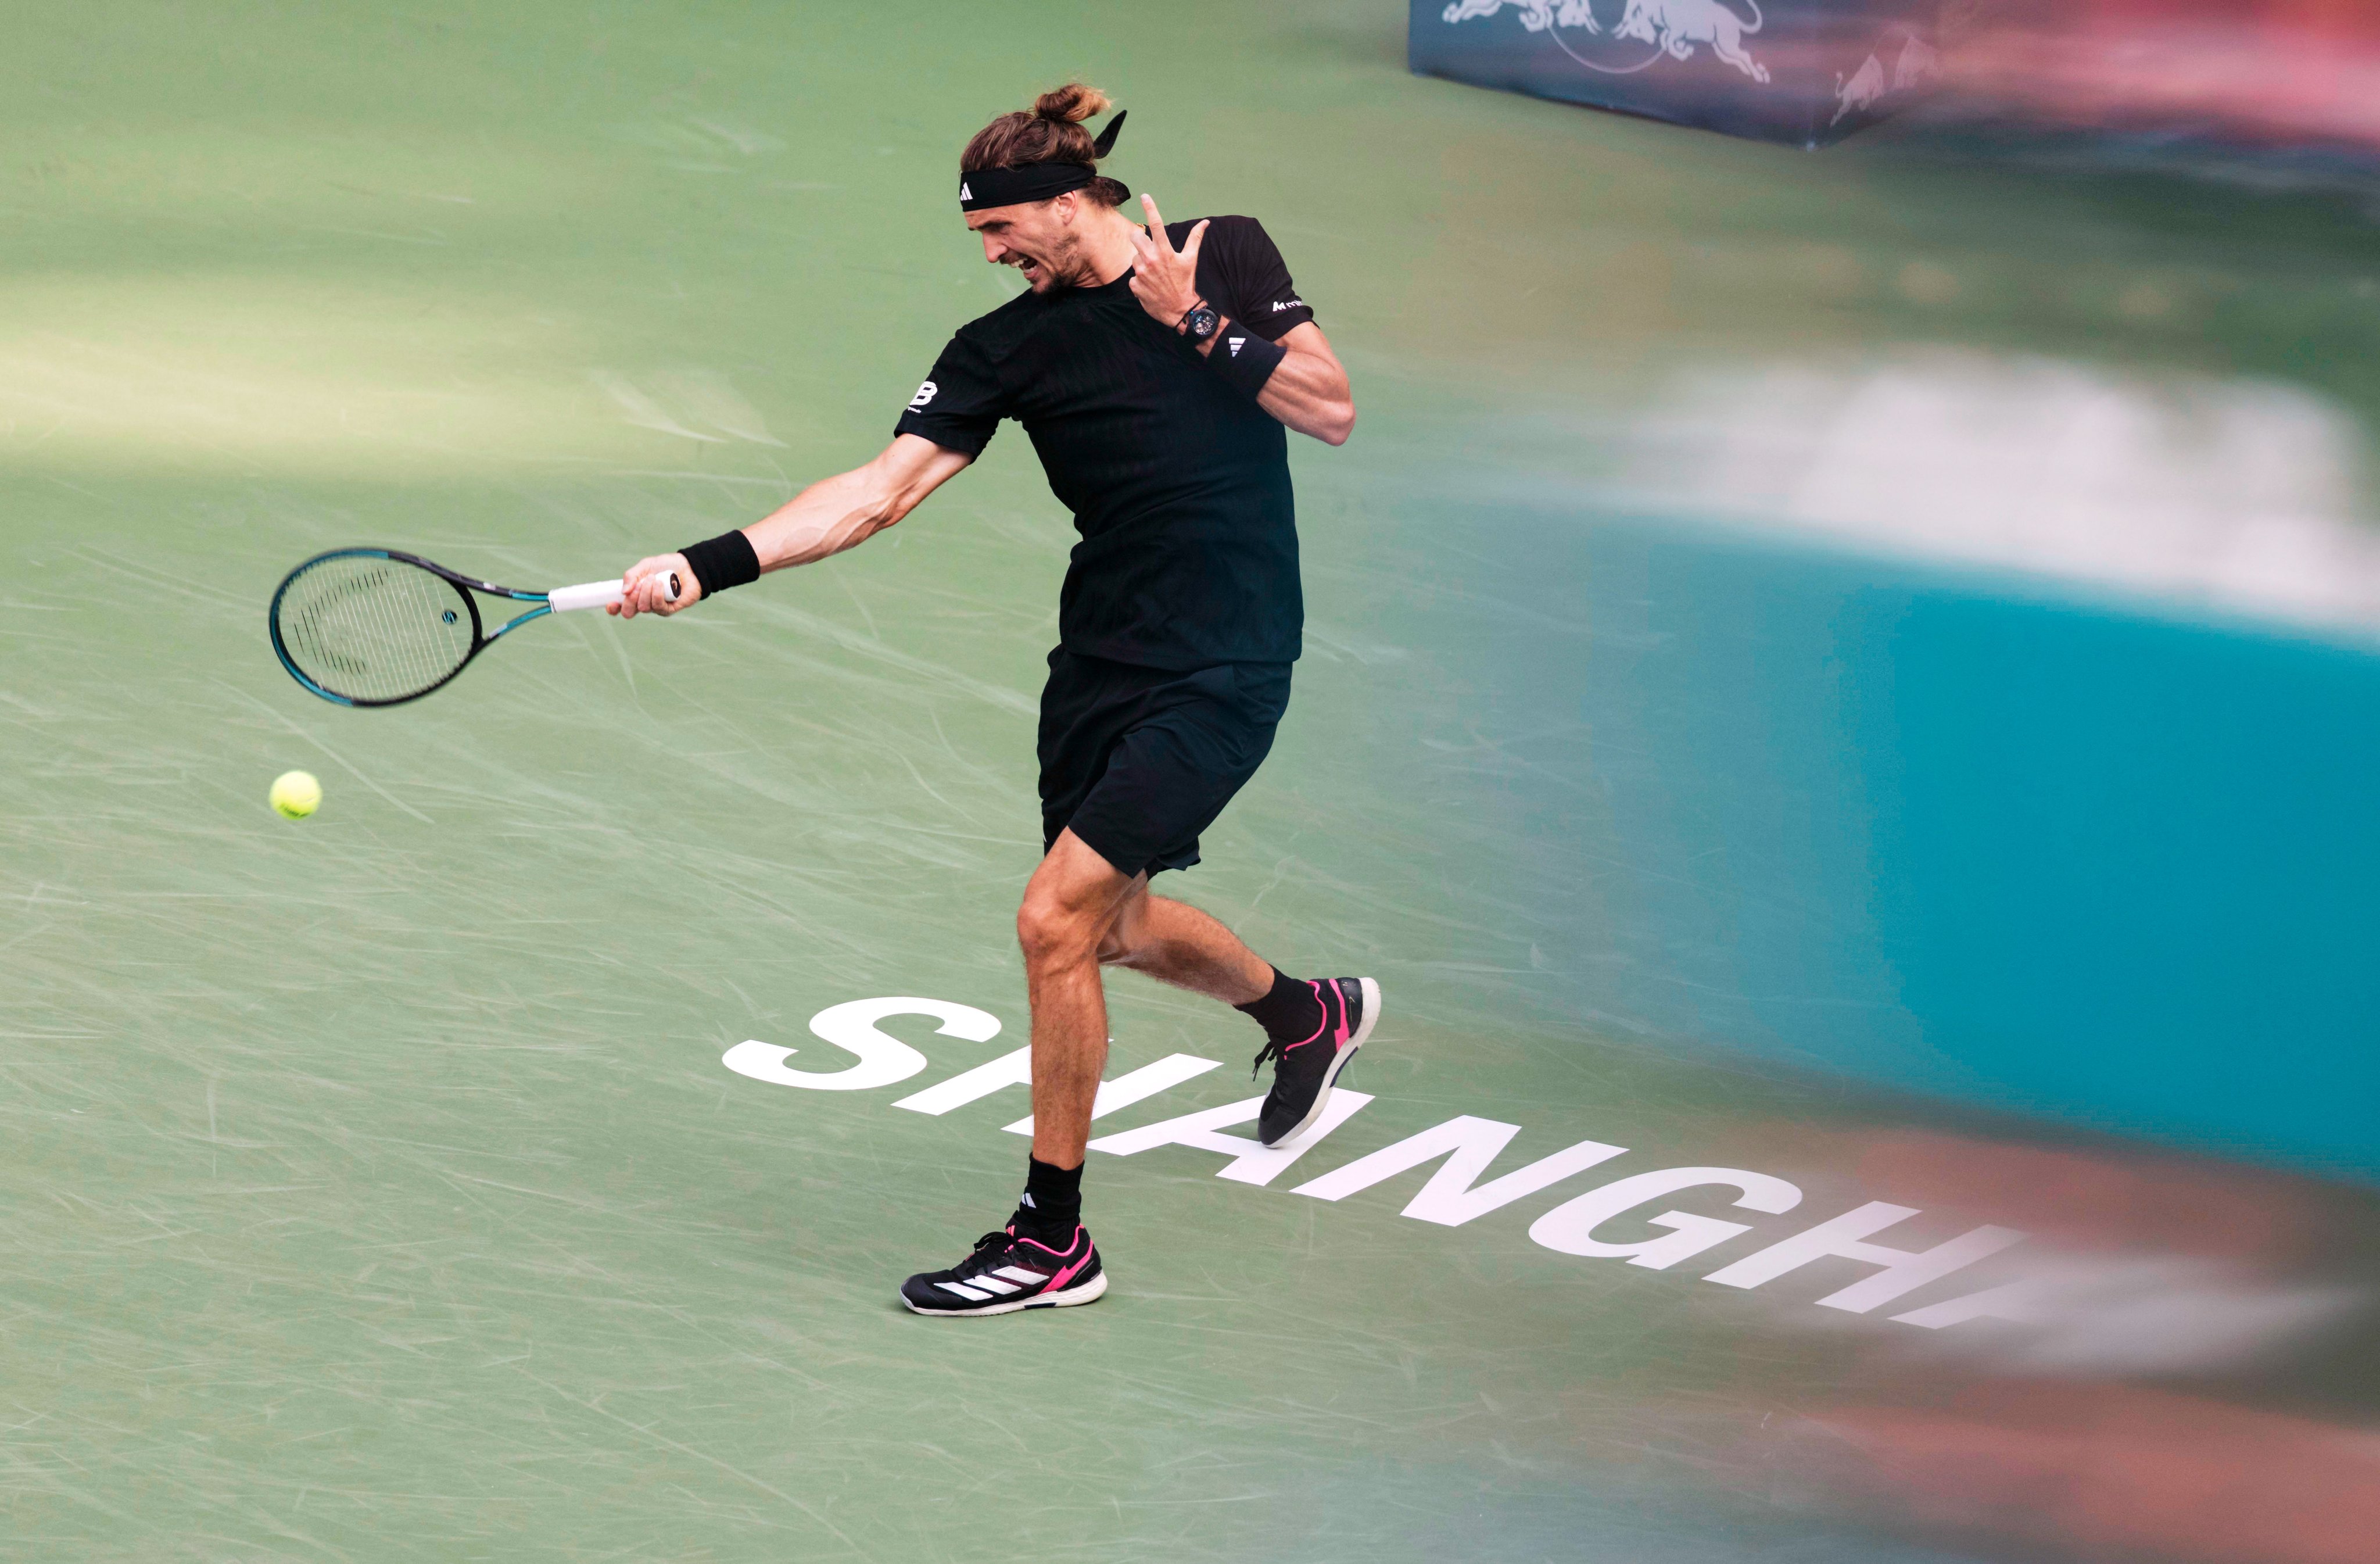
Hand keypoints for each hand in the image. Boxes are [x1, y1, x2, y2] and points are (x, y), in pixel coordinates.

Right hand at [610, 553, 701, 617]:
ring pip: (643, 607)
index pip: (620, 607)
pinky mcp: (668, 610)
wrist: (688, 567)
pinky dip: (657, 594)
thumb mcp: (645, 566)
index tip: (611, 603)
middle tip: (637, 587)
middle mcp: (644, 603)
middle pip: (629, 612)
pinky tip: (661, 584)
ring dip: (646, 591)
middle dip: (630, 600)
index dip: (613, 609)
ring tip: (654, 579)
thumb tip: (623, 592)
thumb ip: (631, 576)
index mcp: (635, 594)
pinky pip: (657, 607)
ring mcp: (656, 608)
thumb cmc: (666, 566)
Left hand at [1127, 194, 1207, 331]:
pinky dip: (1140, 280)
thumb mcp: (1191, 259)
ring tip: (1155, 273)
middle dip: (1139, 239)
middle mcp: (1151, 259)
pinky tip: (1150, 286)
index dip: (1150, 208)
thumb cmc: (1186, 283)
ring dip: (1142, 262)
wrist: (1180, 310)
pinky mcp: (1135, 285)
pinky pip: (1133, 276)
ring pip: (1134, 258)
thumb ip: (1195, 238)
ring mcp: (1141, 273)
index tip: (1144, 196)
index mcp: (1165, 251)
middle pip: (1135, 237)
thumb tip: (1205, 222)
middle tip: (1148, 248)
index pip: (1156, 224)